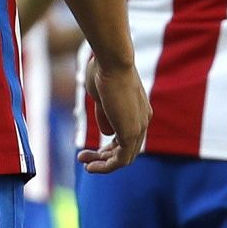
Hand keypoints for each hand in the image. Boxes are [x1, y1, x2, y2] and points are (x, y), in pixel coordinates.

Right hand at [78, 55, 149, 173]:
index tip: (91, 150)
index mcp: (139, 110)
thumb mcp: (102, 96)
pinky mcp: (131, 133)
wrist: (112, 61)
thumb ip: (105, 115)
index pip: (127, 138)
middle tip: (83, 159)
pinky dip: (106, 167)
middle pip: (126, 150)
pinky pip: (121, 160)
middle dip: (103, 158)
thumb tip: (107, 133)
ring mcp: (139, 127)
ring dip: (103, 164)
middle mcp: (143, 120)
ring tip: (84, 164)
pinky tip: (91, 167)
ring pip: (124, 158)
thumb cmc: (103, 70)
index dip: (109, 148)